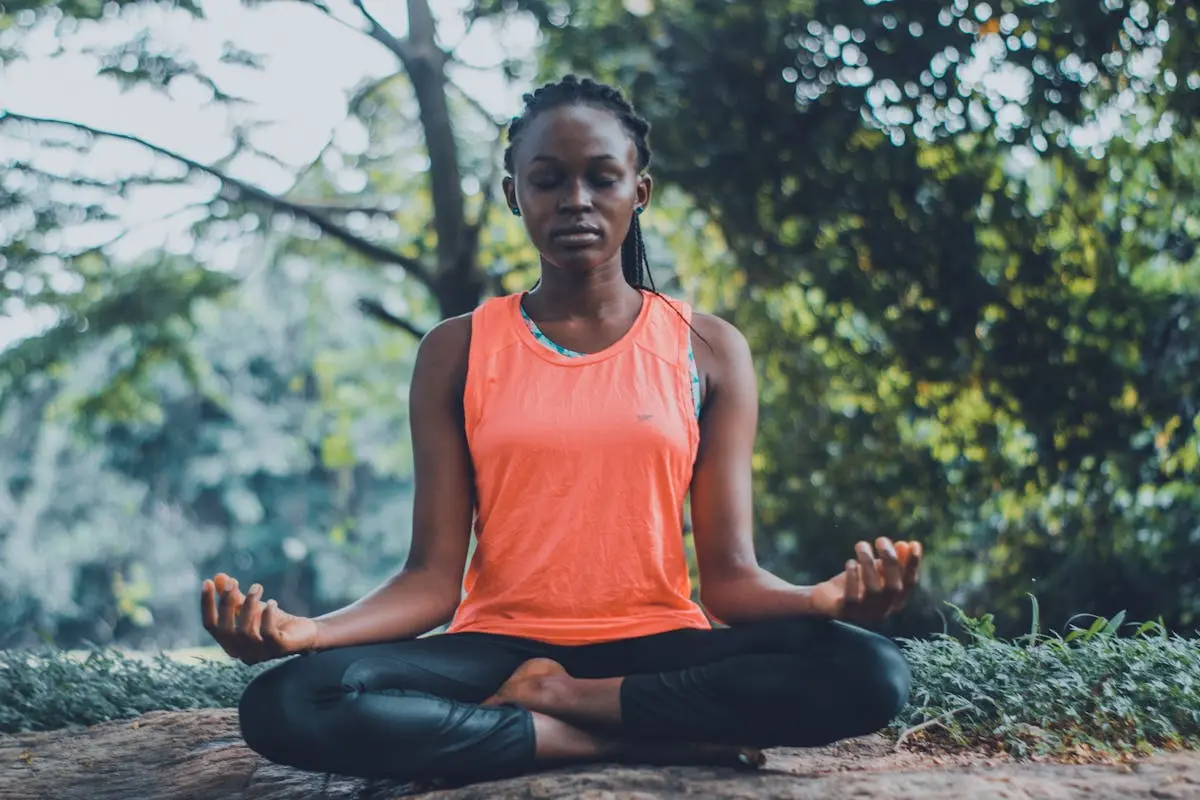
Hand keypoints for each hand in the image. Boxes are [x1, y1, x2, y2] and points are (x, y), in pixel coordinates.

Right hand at [200, 573, 318, 664]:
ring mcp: (259, 654)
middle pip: (225, 629)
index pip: (210, 625)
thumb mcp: (251, 607)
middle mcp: (241, 652)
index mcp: (229, 643)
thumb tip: (219, 577)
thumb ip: (235, 596)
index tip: (207, 582)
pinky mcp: (278, 649)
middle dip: (227, 603)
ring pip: (245, 631)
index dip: (207, 604)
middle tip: (234, 582)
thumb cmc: (272, 622)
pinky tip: (272, 603)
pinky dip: (268, 616)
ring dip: (249, 606)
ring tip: (256, 587)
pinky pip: (268, 633)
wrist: (303, 634)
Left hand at [810, 538, 922, 623]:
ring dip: (868, 564)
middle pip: (893, 587)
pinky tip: (850, 562)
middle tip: (881, 540)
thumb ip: (891, 560)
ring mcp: (864, 613)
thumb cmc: (855, 582)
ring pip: (873, 590)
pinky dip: (853, 577)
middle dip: (890, 562)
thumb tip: (905, 545)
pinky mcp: (846, 611)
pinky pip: (852, 596)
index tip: (914, 544)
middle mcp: (883, 610)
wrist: (825, 598)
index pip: (909, 583)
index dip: (913, 565)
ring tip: (861, 545)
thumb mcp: (874, 570)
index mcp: (894, 600)